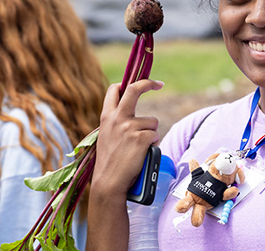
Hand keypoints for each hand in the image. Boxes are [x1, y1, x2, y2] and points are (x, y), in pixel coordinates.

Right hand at [91, 80, 162, 195]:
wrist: (108, 182)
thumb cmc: (109, 163)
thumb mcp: (106, 136)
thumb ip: (116, 124)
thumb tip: (130, 116)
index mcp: (106, 117)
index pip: (115, 90)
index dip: (128, 83)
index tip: (141, 83)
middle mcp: (117, 118)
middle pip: (134, 90)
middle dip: (147, 83)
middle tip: (158, 84)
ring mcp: (129, 127)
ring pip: (152, 122)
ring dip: (151, 133)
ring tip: (139, 148)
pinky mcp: (140, 138)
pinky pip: (155, 136)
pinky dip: (153, 145)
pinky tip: (143, 154)